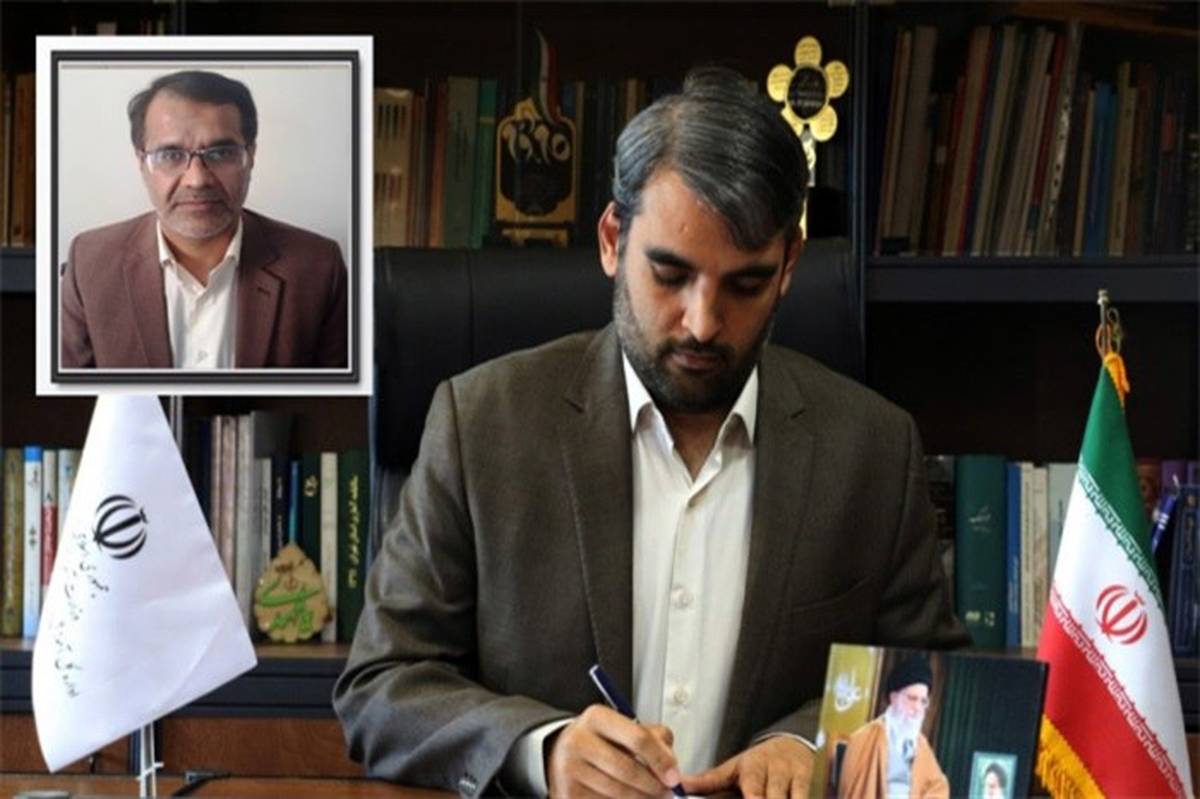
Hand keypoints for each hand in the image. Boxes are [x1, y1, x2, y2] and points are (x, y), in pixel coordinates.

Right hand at [546, 704, 681, 797]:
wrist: (560, 753)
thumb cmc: (602, 741)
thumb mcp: (625, 727)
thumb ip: (654, 739)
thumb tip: (671, 766)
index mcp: (597, 717)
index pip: (638, 738)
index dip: (661, 760)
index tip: (674, 777)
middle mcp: (579, 740)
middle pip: (628, 770)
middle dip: (654, 786)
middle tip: (667, 792)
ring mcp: (570, 769)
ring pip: (618, 792)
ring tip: (651, 797)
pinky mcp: (568, 793)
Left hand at [682, 736, 813, 798]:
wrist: (792, 745)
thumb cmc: (758, 764)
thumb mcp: (733, 769)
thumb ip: (708, 781)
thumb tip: (680, 785)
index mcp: (753, 767)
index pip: (753, 787)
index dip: (754, 796)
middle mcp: (777, 770)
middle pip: (775, 796)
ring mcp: (797, 777)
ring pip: (797, 796)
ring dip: (791, 798)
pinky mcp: (815, 781)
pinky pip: (812, 794)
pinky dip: (808, 796)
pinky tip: (811, 797)